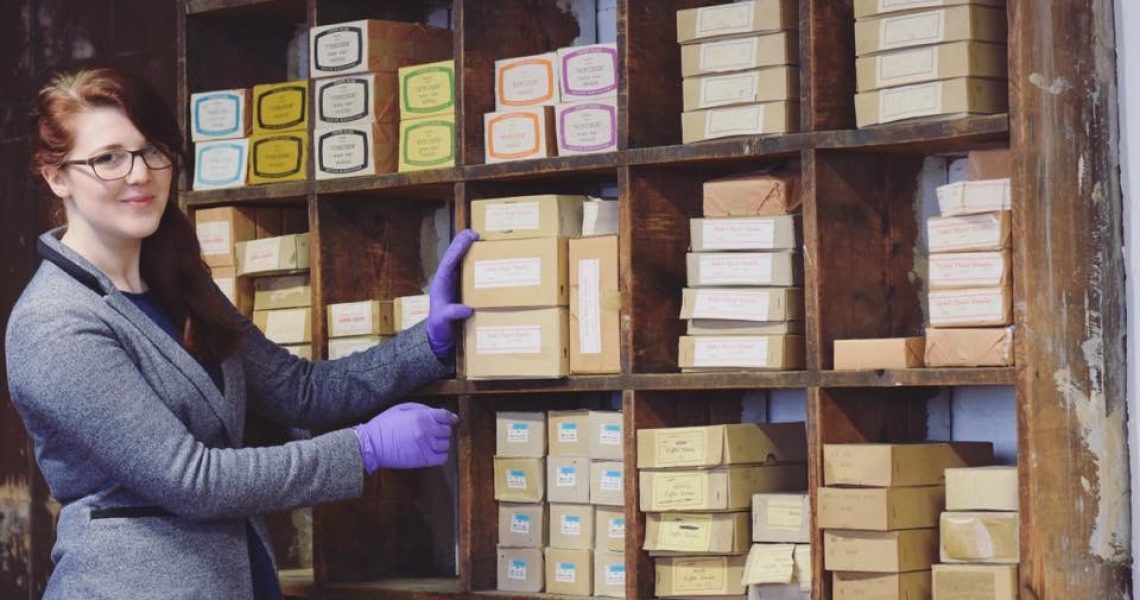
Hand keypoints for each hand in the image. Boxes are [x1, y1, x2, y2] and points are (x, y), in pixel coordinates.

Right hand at [353, 403, 458, 471]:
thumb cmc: (384, 425)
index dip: (451, 418)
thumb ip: (421, 408)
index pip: (446, 416)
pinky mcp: (423, 459)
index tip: (452, 420)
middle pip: (447, 431)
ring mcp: (427, 446)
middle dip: (443, 431)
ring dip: (442, 443)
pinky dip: (441, 456)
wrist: (372, 444)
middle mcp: (427, 430)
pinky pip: (442, 458)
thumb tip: (436, 412)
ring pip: (447, 445)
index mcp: (422, 416)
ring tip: (433, 443)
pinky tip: (434, 453)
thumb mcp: (401, 408)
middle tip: (436, 433)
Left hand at [426, 229, 478, 358]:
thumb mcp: (442, 322)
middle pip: (454, 256)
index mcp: (441, 284)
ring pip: (461, 261)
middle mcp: (447, 280)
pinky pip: (468, 271)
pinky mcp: (462, 288)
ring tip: (480, 239)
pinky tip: (486, 258)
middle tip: (476, 233)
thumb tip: (466, 308)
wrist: (439, 336)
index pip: (449, 262)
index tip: (469, 238)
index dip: (458, 249)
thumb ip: (451, 314)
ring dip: (469, 250)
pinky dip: (475, 262)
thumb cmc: (439, 328)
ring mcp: (454, 283)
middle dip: (463, 243)